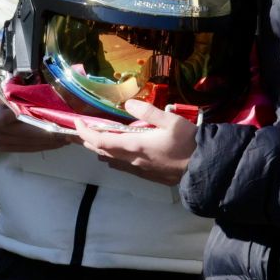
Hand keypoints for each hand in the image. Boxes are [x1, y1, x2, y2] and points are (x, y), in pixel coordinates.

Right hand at [0, 94, 68, 152]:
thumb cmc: (3, 97)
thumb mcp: (10, 89)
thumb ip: (23, 93)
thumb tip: (48, 97)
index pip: (15, 115)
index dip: (36, 119)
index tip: (55, 120)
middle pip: (25, 132)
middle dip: (48, 134)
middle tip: (67, 133)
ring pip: (28, 143)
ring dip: (48, 143)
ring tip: (65, 139)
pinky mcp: (3, 148)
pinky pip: (26, 149)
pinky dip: (41, 146)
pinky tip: (54, 144)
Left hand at [75, 100, 195, 185]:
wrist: (203, 168)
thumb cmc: (188, 143)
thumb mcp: (171, 121)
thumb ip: (148, 111)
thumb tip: (128, 104)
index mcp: (134, 146)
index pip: (100, 141)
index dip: (85, 132)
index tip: (77, 122)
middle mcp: (132, 160)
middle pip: (102, 151)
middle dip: (89, 140)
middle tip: (83, 128)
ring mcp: (138, 169)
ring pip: (112, 160)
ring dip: (101, 149)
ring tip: (97, 138)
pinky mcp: (146, 175)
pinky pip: (123, 166)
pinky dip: (114, 157)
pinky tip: (118, 153)